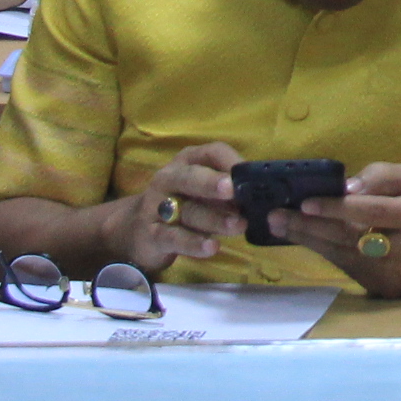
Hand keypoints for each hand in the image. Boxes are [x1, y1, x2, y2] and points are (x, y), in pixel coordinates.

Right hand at [107, 144, 243, 274]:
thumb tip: (263, 196)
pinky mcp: (152, 234)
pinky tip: (212, 247)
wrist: (137, 231)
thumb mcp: (203, 191)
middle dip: (212, 183)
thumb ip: (228, 191)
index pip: (212, 153)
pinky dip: (194, 243)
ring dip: (215, 219)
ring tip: (238, 226)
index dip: (231, 161)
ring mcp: (157, 206)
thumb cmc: (182, 205)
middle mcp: (169, 178)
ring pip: (188, 211)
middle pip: (190, 177)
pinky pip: (174, 238)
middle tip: (233, 190)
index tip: (250, 174)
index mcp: (188, 162)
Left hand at [291, 163, 400, 298]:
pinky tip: (304, 238)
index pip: (374, 212)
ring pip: (343, 256)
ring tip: (279, 225)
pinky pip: (348, 269)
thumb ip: (383, 177)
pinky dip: (324, 252)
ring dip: (308, 239)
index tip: (306, 201)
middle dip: (310, 225)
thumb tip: (347, 188)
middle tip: (276, 214)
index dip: (338, 208)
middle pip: (351, 237)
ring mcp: (396, 276)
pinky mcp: (386, 291)